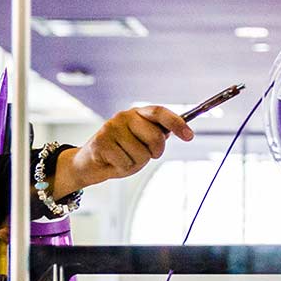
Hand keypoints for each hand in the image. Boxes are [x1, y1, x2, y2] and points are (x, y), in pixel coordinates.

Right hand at [53, 106, 193, 193]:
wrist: (91, 164)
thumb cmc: (121, 153)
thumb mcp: (142, 143)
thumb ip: (157, 135)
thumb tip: (184, 130)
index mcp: (138, 114)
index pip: (160, 112)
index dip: (176, 123)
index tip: (190, 136)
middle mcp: (124, 116)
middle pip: (155, 136)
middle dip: (156, 151)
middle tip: (146, 155)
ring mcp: (112, 128)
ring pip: (141, 154)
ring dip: (136, 163)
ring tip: (124, 158)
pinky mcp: (101, 142)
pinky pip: (126, 163)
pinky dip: (123, 168)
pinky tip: (113, 162)